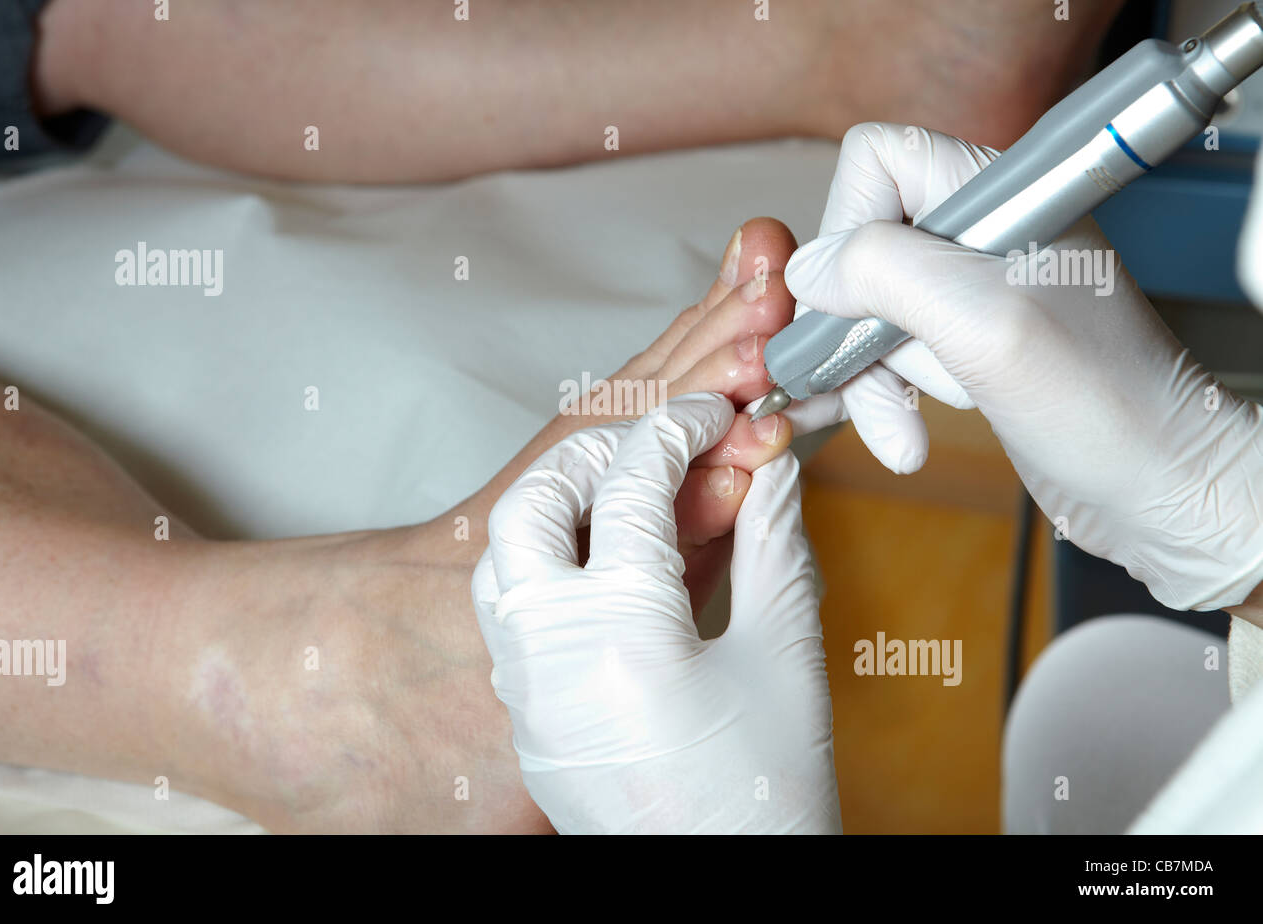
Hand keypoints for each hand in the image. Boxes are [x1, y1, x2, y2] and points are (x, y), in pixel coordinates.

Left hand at [471, 393, 839, 832]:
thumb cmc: (769, 794)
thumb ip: (773, 542)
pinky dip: (549, 564)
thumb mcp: (786, 655)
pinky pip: (510, 612)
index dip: (679, 429)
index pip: (630, 485)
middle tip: (655, 445)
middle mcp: (549, 656)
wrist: (721, 888)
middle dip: (592, 455)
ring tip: (626, 498)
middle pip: (531, 506)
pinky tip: (608, 567)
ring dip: (556, 507)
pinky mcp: (526, 719)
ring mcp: (525, 692)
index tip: (716, 412)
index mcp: (621, 632)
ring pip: (502, 558)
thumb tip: (771, 464)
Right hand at [783, 122, 1262, 610]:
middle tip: (871, 374)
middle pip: (859, 246)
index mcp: (1002, 196)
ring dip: (872, 378)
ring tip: (906, 423)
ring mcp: (971, 290)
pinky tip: (906, 437)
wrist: (1158, 489)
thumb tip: (809, 269)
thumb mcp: (985, 325)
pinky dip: (886, 400)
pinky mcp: (964, 343)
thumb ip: (887, 274)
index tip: (851, 300)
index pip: (880, 161)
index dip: (847, 224)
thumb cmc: (1109, 407)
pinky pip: (889, 356)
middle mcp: (982, 234)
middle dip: (854, 327)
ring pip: (865, 311)